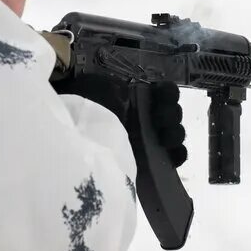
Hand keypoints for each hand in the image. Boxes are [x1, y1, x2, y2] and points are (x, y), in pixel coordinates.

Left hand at [53, 76, 186, 168]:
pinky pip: (173, 158)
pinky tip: (170, 155)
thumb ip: (117, 88)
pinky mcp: (150, 161)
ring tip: (163, 140)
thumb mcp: (97, 88)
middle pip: (173, 113)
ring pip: (176, 134)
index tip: (160, 98)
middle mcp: (146, 116)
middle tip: (159, 121)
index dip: (168, 94)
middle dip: (171, 115)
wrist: (73, 137)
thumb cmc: (84, 109)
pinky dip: (177, 155)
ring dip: (175, 134)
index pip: (166, 92)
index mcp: (137, 97)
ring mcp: (150, 139)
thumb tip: (127, 93)